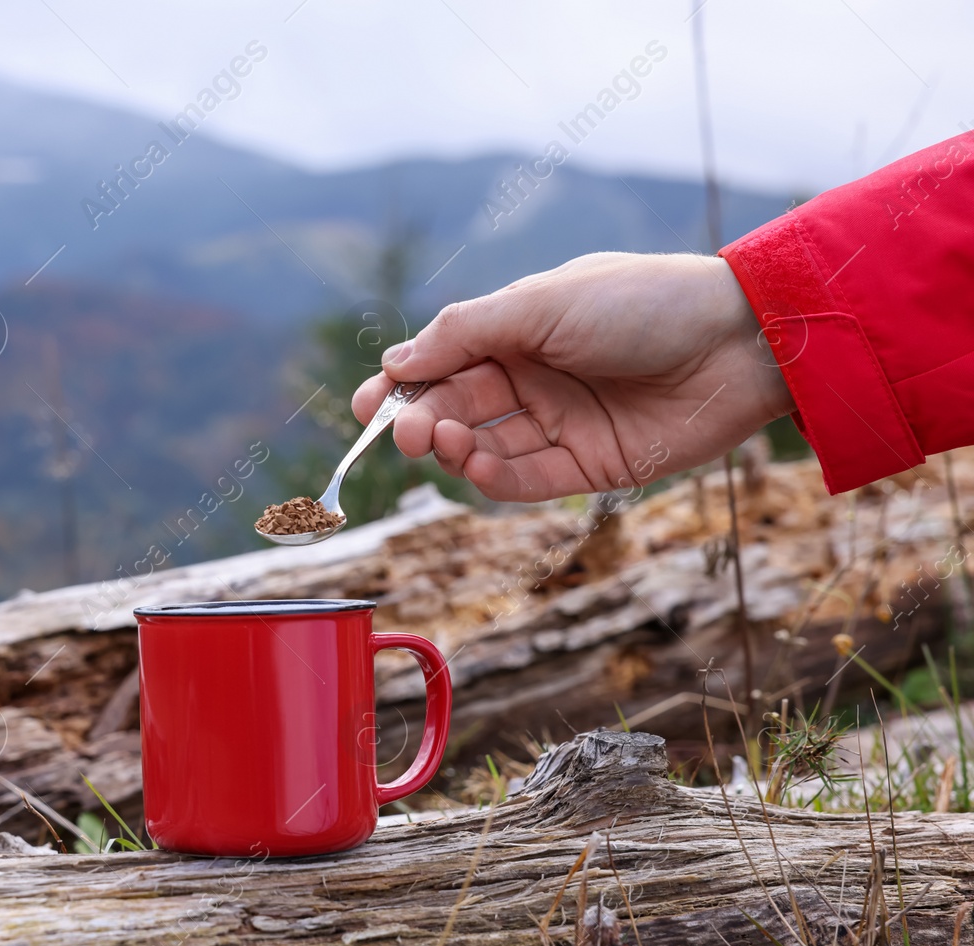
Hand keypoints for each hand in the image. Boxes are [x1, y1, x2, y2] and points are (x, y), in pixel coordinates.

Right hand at [352, 252, 792, 501]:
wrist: (741, 341)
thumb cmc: (645, 302)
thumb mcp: (543, 303)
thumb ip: (466, 332)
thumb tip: (396, 360)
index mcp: (518, 331)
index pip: (442, 364)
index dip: (401, 386)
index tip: (366, 406)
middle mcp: (534, 379)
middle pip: (456, 409)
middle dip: (422, 422)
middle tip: (404, 432)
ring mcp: (560, 424)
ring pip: (484, 447)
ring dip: (454, 449)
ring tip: (443, 442)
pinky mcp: (588, 466)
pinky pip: (525, 480)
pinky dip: (493, 478)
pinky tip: (478, 466)